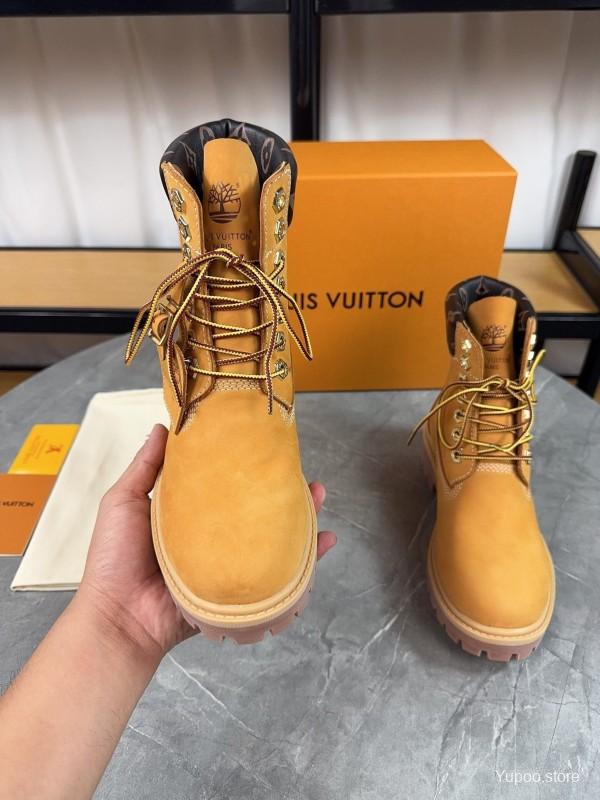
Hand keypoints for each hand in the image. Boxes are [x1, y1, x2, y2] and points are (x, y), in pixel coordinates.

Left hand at [78, 424, 335, 659]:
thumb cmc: (114, 559)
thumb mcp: (124, 502)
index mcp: (189, 515)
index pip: (227, 487)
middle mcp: (213, 540)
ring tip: (318, 505)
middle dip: (285, 497)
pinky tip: (320, 548)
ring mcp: (228, 568)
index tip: (269, 451)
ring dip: (300, 527)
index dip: (248, 470)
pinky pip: (275, 581)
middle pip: (257, 514)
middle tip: (307, 481)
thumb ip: (145, 467)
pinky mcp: (238, 596)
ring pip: (273, 544)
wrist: (118, 618)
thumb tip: (162, 426)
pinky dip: (301, 570)